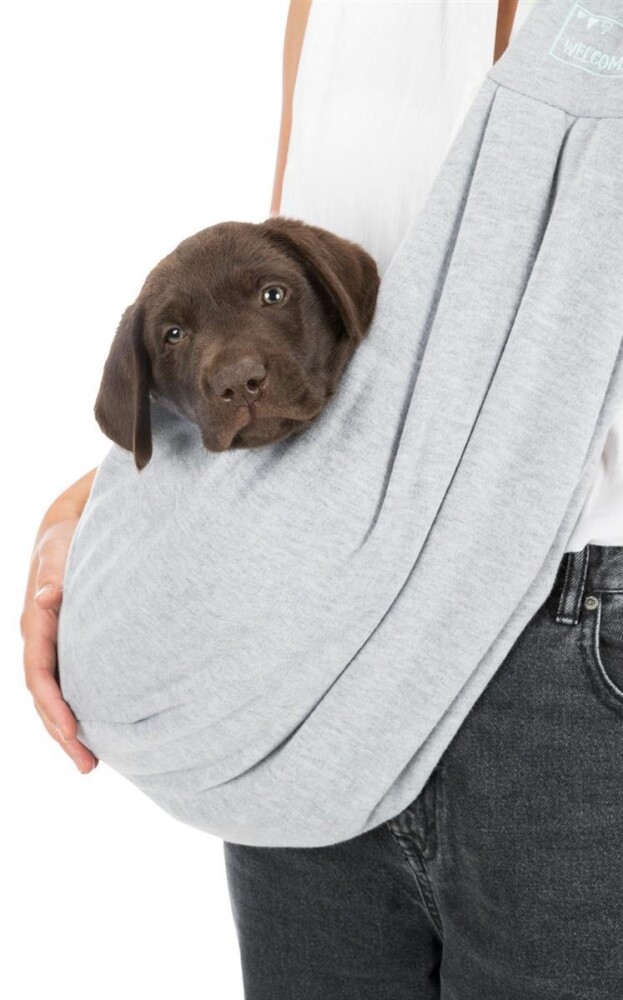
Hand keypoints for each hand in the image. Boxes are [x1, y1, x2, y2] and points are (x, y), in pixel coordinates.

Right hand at [21, 516, 97, 773]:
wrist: (64, 531)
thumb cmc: (64, 542)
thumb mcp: (57, 552)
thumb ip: (54, 575)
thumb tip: (45, 599)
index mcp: (35, 625)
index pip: (39, 674)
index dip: (53, 704)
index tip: (72, 730)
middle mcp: (38, 643)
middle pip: (43, 698)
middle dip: (61, 733)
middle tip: (87, 764)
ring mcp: (50, 649)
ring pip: (52, 699)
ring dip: (66, 732)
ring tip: (90, 763)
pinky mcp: (65, 649)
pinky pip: (66, 687)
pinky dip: (75, 711)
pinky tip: (95, 732)